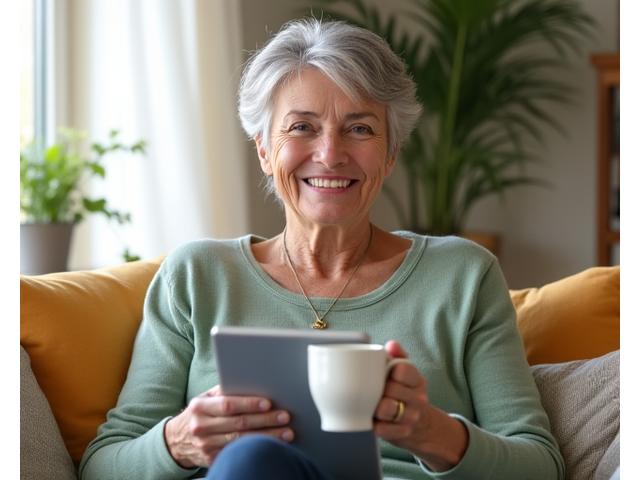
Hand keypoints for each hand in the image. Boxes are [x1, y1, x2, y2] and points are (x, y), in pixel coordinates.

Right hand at [164, 385, 293, 467]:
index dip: (249, 404)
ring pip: (242, 441)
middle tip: (285, 417)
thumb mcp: (205, 399)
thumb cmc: (199, 413)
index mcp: (200, 407)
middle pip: (239, 424)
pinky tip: (272, 446)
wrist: (176, 440)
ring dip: (267, 437)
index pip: (228, 405)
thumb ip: (224, 391)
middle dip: (265, 420)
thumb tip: (251, 382)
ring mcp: (206, 446)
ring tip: (286, 432)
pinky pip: (238, 454)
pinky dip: (256, 449)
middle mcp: (201, 427)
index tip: (268, 403)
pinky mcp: (212, 460)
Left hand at [373, 341, 467, 471]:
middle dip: (377, 389)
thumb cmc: (405, 392)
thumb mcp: (406, 372)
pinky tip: (375, 420)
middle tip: (373, 390)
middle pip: (390, 388)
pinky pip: (382, 428)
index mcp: (418, 379)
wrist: (421, 426)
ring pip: (386, 408)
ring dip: (375, 407)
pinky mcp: (403, 433)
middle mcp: (419, 398)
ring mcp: (412, 417)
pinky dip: (375, 425)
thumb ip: (398, 355)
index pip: (402, 369)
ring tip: (373, 405)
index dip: (388, 370)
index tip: (383, 373)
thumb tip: (392, 344)